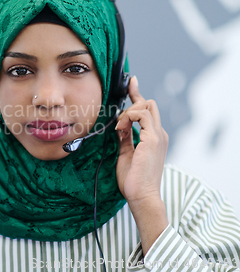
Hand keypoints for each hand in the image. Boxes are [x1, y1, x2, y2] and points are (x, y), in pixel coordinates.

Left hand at [115, 76, 168, 204]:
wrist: (141, 196)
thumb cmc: (133, 180)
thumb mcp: (126, 154)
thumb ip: (125, 138)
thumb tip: (120, 126)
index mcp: (154, 138)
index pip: (147, 111)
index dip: (137, 95)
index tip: (131, 83)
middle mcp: (159, 134)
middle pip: (149, 104)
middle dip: (132, 100)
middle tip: (118, 116)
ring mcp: (158, 135)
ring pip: (146, 105)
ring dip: (128, 112)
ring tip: (119, 127)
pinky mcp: (153, 139)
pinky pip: (141, 114)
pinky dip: (128, 116)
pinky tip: (120, 128)